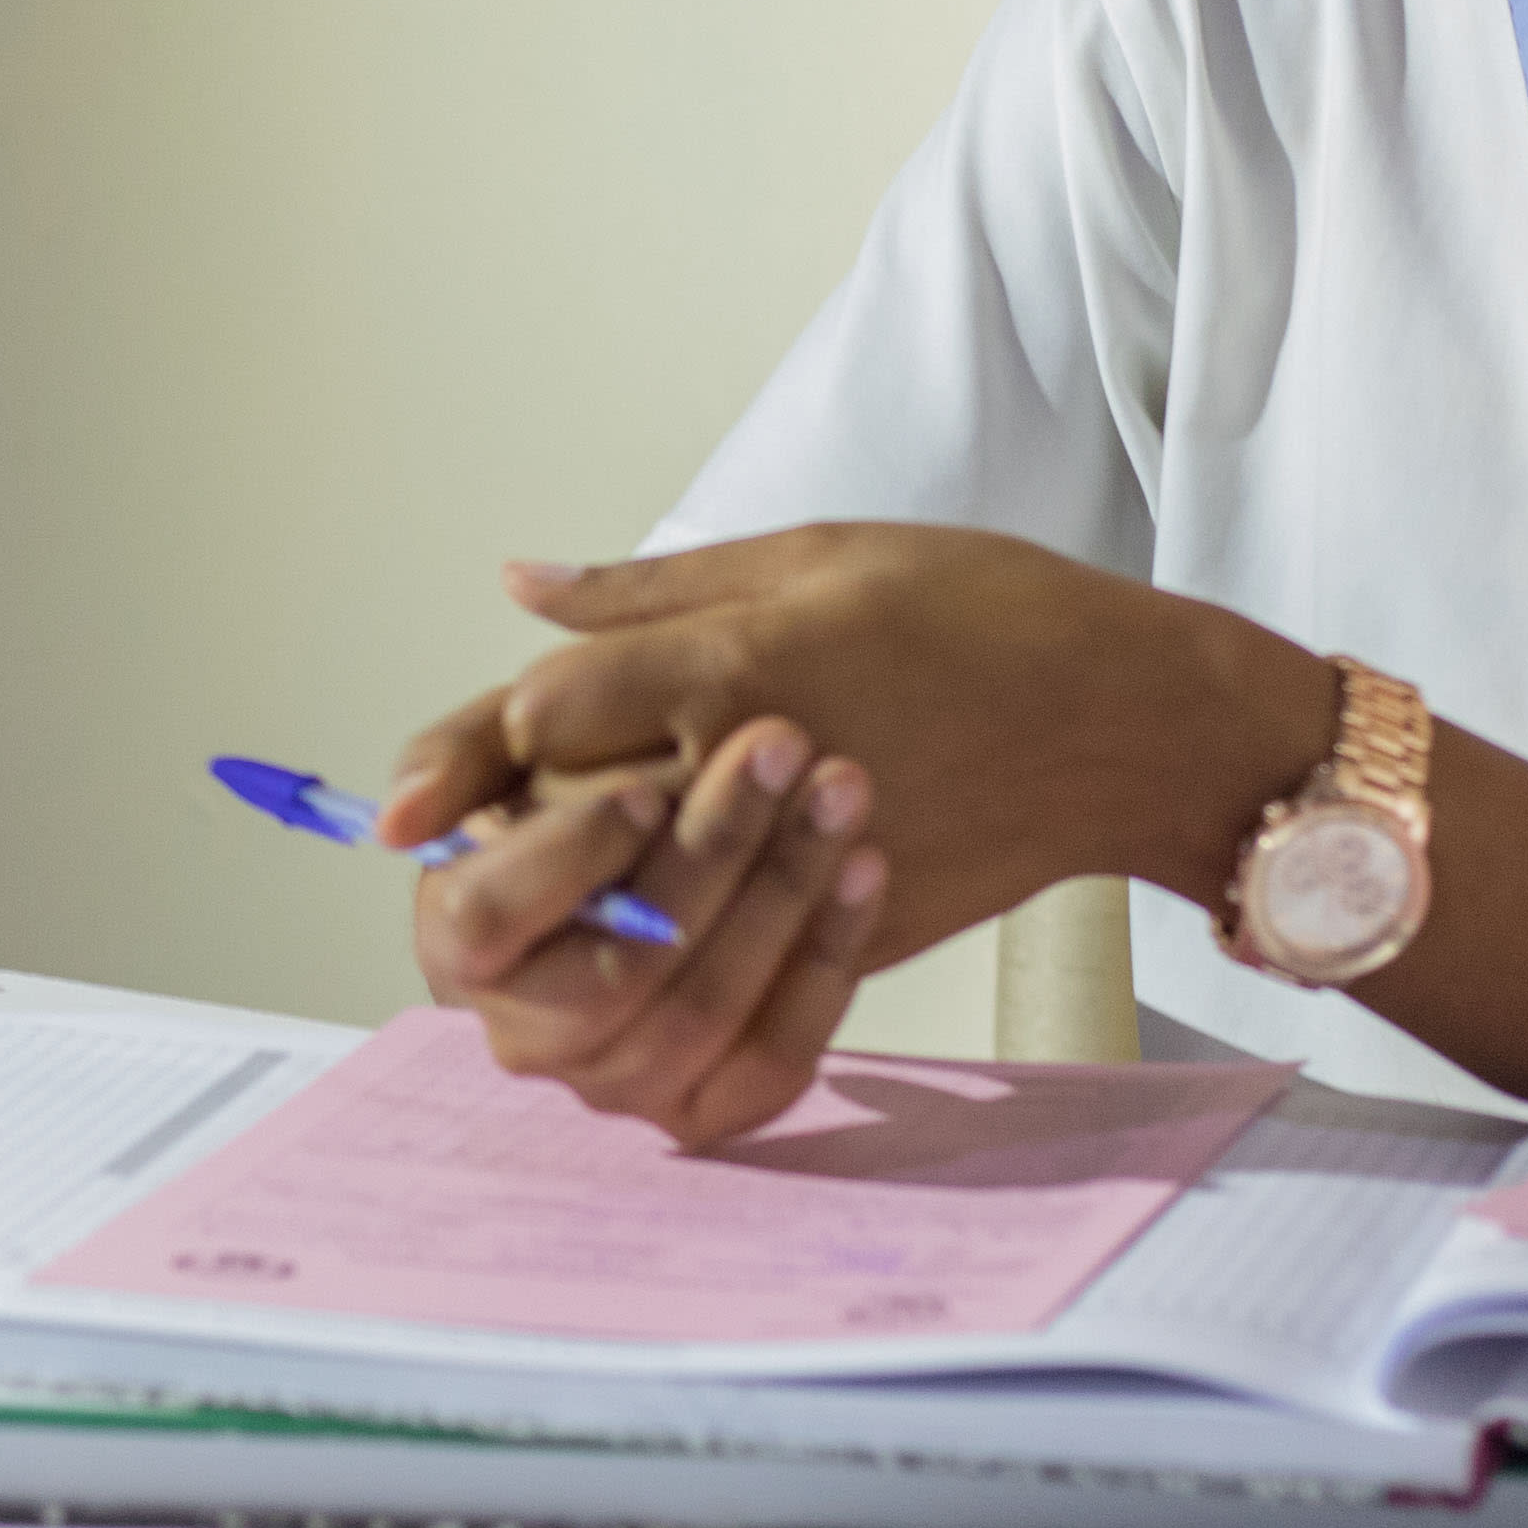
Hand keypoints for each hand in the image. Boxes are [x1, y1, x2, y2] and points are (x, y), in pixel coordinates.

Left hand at [385, 528, 1339, 1110]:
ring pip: (644, 923)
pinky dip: (669, 967)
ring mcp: (809, 863)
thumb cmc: (985, 612)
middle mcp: (763, 770)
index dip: (465, 754)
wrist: (1128, 725)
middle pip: (574, 832)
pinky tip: (627, 946)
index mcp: (743, 662)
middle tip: (435, 859)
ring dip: (570, 922)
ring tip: (515, 909)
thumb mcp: (814, 554)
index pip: (550, 710)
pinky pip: (729, 973)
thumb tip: (521, 590)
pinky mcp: (851, 931)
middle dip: (496, 851)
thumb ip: (654, 594)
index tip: (398, 804)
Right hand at [392, 713, 888, 1148]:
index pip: (490, 919)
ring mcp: (622, 1084)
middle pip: (618, 971)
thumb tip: (401, 814)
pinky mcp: (712, 1108)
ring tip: (839, 790)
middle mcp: (532, 1034)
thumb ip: (461, 751)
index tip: (646, 788)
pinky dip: (829, 961)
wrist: (703, 837)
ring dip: (782, 893)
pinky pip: (776, 1059)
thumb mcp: (520, 742)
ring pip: (704, 1011)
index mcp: (461, 946)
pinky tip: (865, 870)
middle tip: (780, 745)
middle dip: (711, 853)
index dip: (570, 859)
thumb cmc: (596, 785)